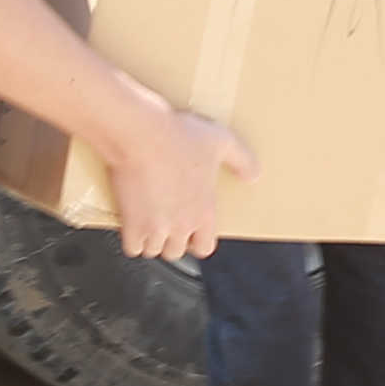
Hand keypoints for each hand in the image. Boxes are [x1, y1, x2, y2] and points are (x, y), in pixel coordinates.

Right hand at [100, 95, 252, 258]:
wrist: (142, 134)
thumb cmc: (178, 136)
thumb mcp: (222, 141)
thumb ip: (242, 160)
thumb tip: (253, 176)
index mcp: (204, 211)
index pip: (205, 247)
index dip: (197, 240)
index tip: (191, 231)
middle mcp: (182, 225)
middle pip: (176, 251)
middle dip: (171, 240)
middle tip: (166, 222)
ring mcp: (156, 228)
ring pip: (153, 250)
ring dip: (150, 240)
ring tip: (147, 222)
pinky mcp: (132, 224)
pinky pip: (132, 247)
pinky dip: (131, 239)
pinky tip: (131, 223)